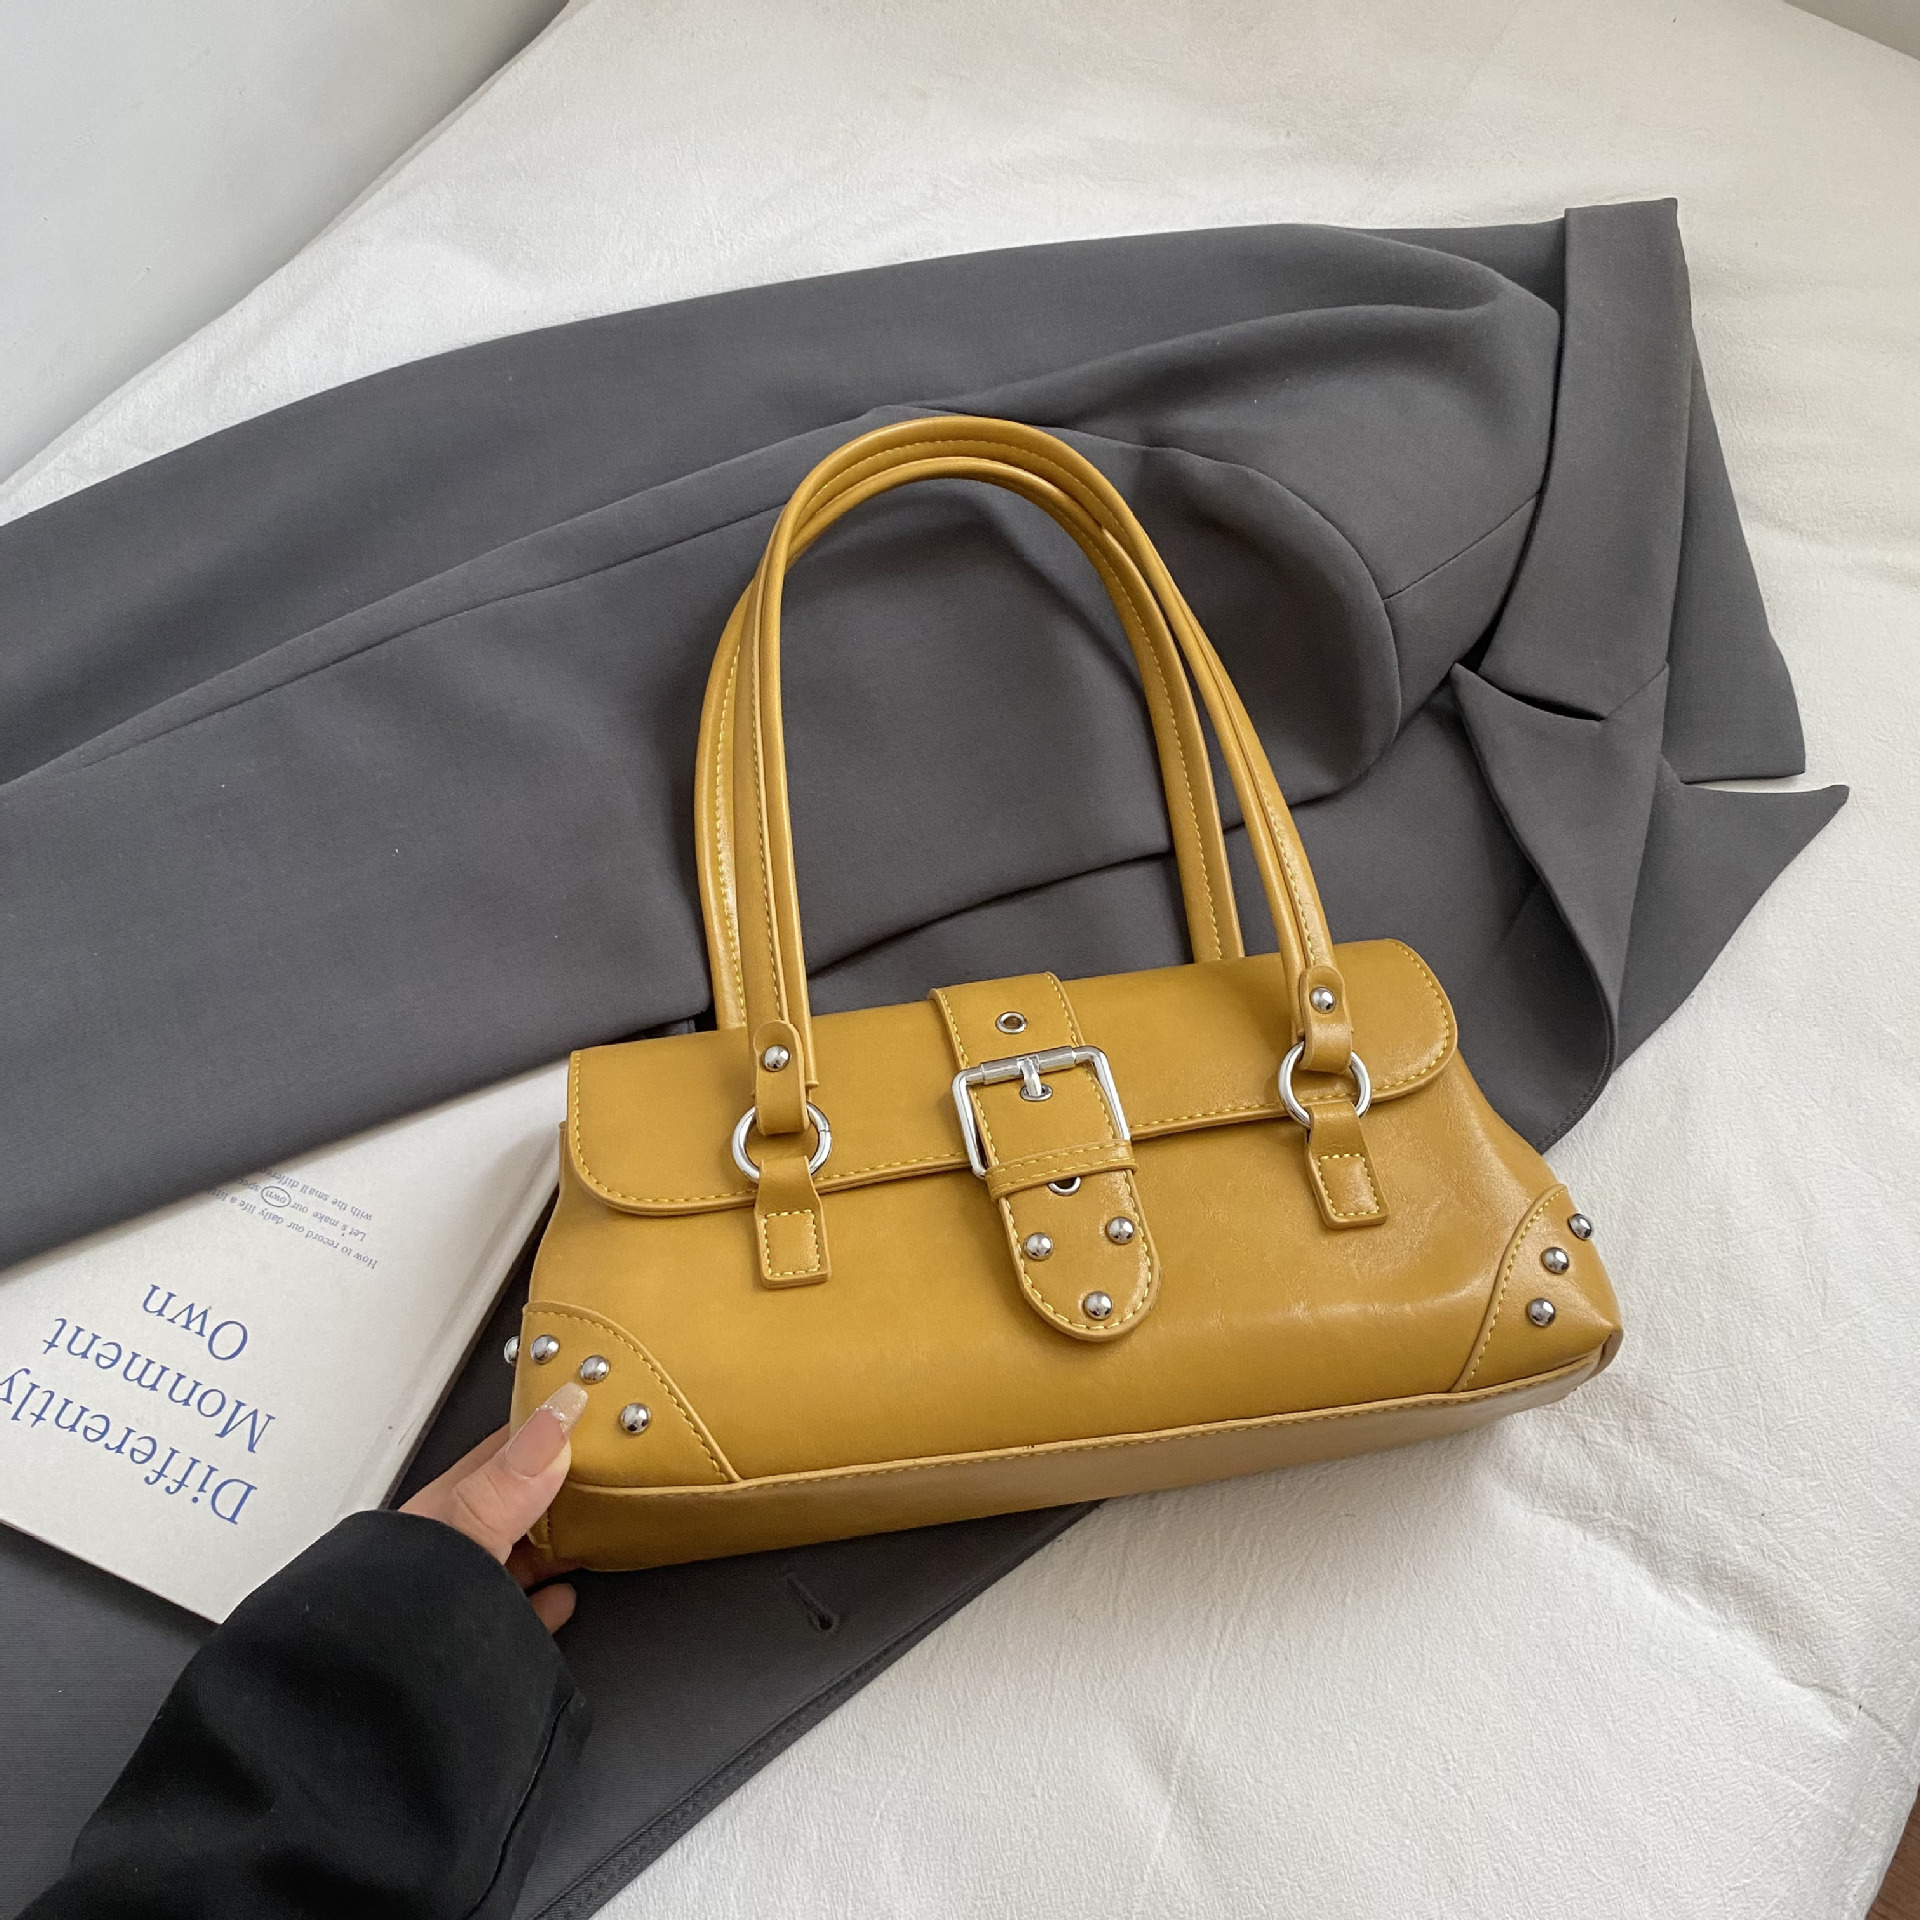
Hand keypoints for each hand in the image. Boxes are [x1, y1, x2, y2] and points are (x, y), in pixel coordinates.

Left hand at [400, 1382, 586, 1633]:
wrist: (371, 1715)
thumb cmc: (400, 1614)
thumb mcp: (469, 1532)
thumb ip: (515, 1479)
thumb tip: (561, 1410)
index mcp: (445, 1510)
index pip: (502, 1451)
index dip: (545, 1426)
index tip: (590, 1406)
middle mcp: (450, 1550)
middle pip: (514, 1505)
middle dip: (558, 1485)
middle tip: (609, 1465)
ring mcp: (460, 1600)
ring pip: (518, 1557)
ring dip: (555, 1541)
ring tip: (594, 1524)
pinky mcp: (473, 1649)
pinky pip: (518, 1615)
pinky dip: (547, 1600)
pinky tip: (565, 1597)